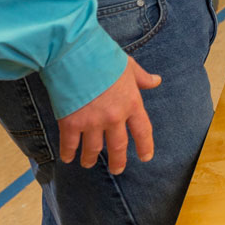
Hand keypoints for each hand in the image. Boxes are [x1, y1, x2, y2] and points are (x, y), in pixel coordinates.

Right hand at [57, 56, 159, 173]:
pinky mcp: (71, 123)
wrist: (76, 54)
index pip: (143, 130)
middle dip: (118, 161)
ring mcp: (92, 122)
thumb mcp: (129, 66)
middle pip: (118, 146)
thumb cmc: (104, 56)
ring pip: (93, 149)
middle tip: (118, 170)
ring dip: (90, 159)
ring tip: (88, 164)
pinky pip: (70, 145)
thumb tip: (157, 81)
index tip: (146, 157)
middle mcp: (114, 117)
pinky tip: (67, 157)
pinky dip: (68, 153)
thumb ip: (142, 78)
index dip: (145, 146)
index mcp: (132, 103)